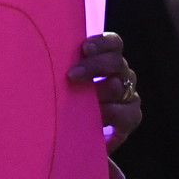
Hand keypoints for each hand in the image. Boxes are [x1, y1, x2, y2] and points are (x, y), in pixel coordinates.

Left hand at [67, 33, 140, 154]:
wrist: (73, 134)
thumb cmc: (65, 102)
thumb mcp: (63, 83)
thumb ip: (63, 69)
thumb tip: (48, 57)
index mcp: (108, 60)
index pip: (113, 44)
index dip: (101, 43)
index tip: (84, 48)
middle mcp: (121, 75)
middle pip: (117, 63)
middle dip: (94, 66)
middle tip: (72, 75)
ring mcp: (128, 96)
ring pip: (120, 87)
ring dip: (100, 92)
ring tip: (80, 101)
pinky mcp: (130, 118)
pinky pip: (129, 114)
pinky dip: (112, 114)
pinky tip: (98, 118)